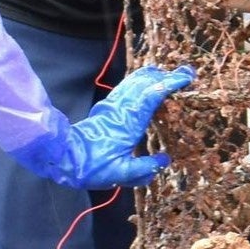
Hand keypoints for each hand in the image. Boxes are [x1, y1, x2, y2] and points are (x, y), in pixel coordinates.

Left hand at [16, 64, 195, 188]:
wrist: (63, 157)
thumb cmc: (91, 167)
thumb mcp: (121, 174)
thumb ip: (145, 168)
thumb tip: (164, 160)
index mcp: (128, 124)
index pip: (152, 96)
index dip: (169, 84)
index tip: (186, 77)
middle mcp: (121, 110)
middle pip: (144, 83)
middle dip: (165, 76)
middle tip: (184, 74)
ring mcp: (112, 106)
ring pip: (134, 82)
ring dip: (152, 77)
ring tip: (168, 75)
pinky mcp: (105, 108)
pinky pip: (126, 88)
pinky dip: (139, 82)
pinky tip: (145, 83)